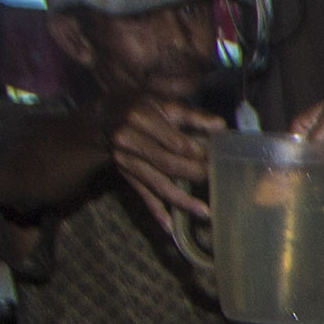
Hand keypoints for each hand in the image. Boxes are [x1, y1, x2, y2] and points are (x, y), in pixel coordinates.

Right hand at [106, 96, 221, 229]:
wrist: (103, 115)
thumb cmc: (141, 103)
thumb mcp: (163, 96)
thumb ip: (191, 113)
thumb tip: (220, 126)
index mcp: (141, 116)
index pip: (175, 141)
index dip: (197, 151)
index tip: (216, 158)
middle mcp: (129, 139)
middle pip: (167, 163)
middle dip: (194, 174)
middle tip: (217, 181)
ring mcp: (126, 160)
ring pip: (157, 183)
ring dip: (181, 200)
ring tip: (204, 212)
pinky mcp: (125, 174)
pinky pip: (142, 194)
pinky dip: (156, 211)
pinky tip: (169, 227)